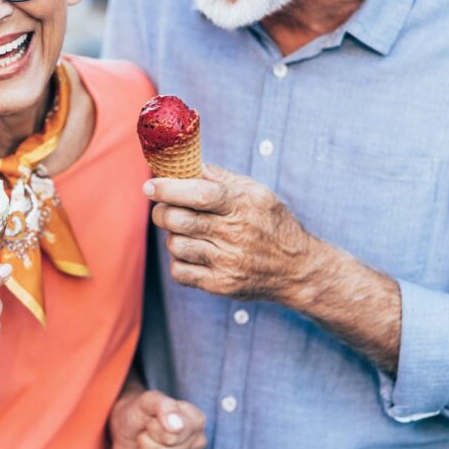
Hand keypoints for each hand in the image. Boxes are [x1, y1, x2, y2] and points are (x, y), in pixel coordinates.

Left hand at [109, 388, 205, 448]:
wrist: (127, 429)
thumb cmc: (140, 412)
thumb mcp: (147, 401)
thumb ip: (163, 406)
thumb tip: (177, 425)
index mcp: (196, 420)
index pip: (173, 434)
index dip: (154, 426)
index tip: (153, 418)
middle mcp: (198, 441)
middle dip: (148, 441)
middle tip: (148, 431)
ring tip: (147, 442)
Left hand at [146, 164, 316, 302]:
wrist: (297, 269)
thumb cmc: (273, 224)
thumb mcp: (257, 193)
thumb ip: (223, 178)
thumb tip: (189, 164)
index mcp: (241, 205)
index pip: (199, 194)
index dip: (169, 189)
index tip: (150, 186)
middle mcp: (234, 234)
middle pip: (179, 220)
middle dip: (162, 212)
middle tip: (163, 208)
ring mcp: (227, 262)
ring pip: (176, 245)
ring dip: (173, 236)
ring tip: (186, 233)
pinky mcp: (220, 284)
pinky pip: (179, 272)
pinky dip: (178, 261)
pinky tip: (191, 253)